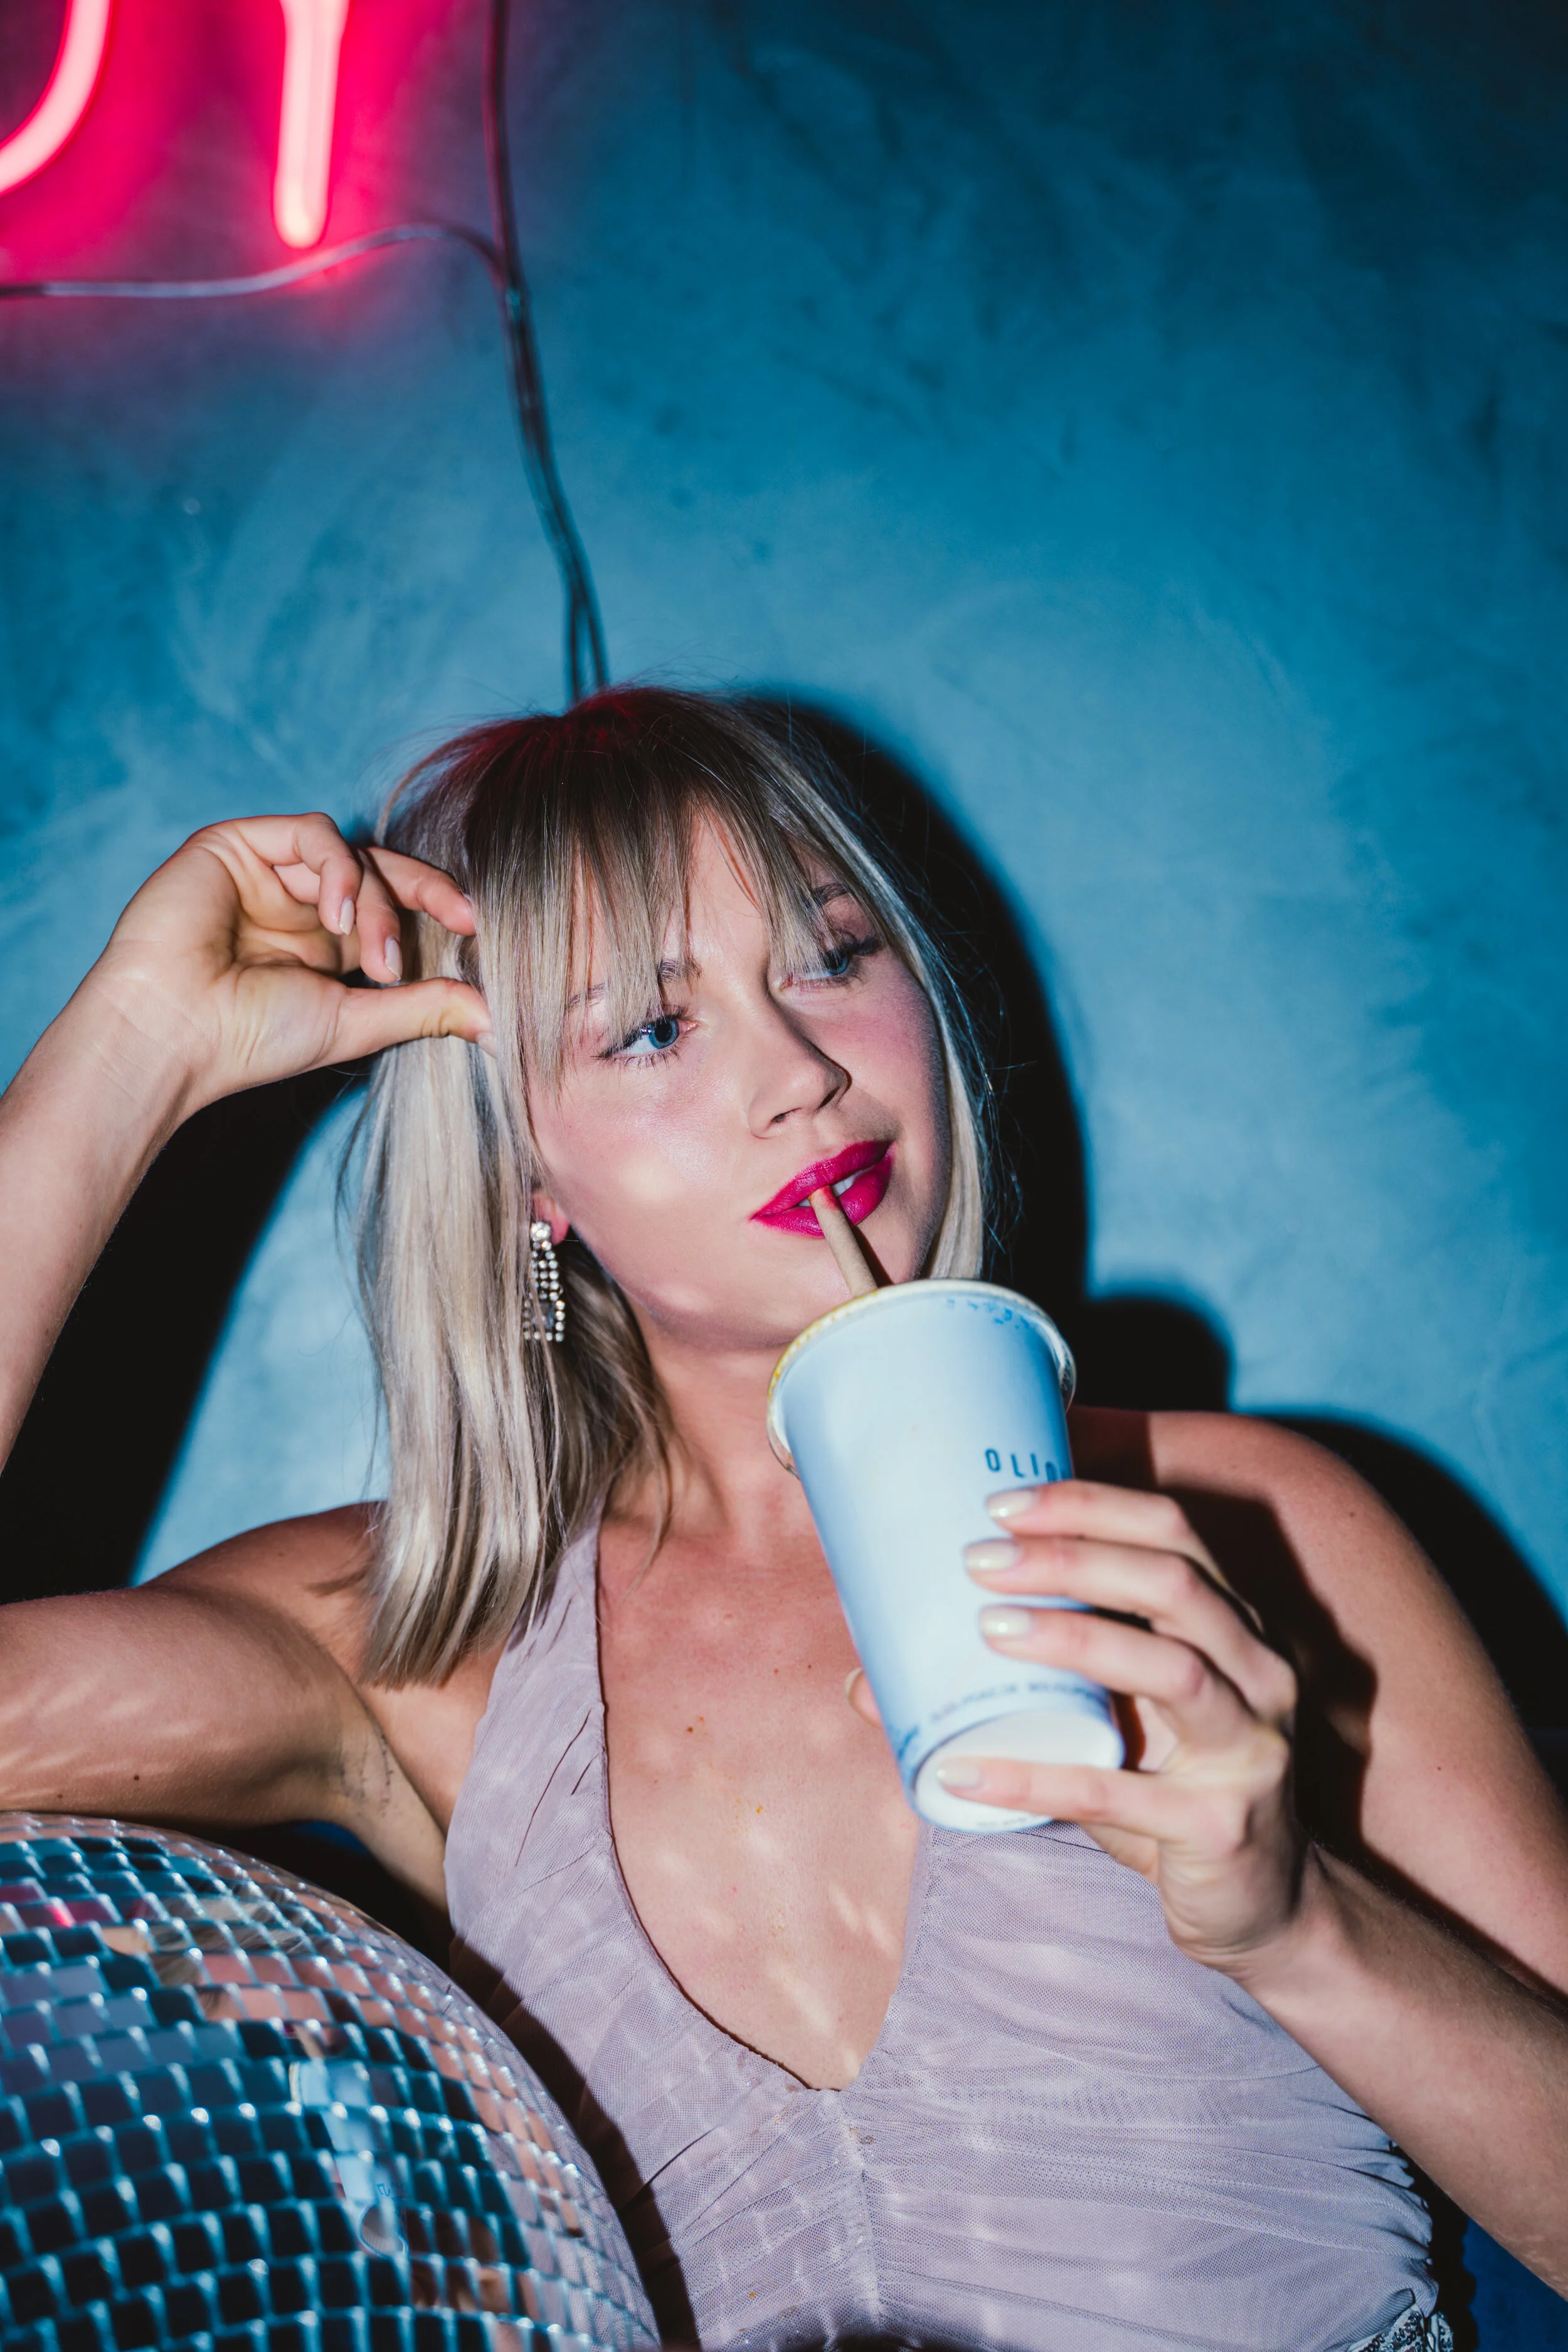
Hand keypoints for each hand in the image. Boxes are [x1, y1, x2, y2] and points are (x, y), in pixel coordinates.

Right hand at [83, 812, 489, 1113]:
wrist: (175, 1034)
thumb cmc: (253, 1040)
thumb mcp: (358, 1022)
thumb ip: (424, 1008)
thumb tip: (498, 1016)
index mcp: (325, 945)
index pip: (394, 907)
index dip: (438, 908)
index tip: (480, 928)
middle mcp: (298, 904)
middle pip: (382, 872)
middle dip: (427, 895)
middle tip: (464, 921)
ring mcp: (267, 872)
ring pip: (353, 855)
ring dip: (378, 902)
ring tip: (377, 961)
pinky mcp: (236, 844)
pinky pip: (312, 833)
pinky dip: (339, 870)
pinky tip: (335, 920)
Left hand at [947, 1481, 1305, 1976]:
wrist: (1262, 1911)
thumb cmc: (1171, 1795)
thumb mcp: (1109, 1727)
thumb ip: (1017, 1692)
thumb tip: (869, 1680)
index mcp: (1234, 1627)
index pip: (1172, 1534)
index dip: (1091, 1505)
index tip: (1001, 1505)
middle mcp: (1258, 1673)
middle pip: (1174, 1584)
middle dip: (1073, 1559)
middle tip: (979, 1561)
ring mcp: (1249, 1751)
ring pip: (1173, 1669)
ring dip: (1074, 1638)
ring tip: (987, 1630)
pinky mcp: (1220, 1826)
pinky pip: (1118, 1794)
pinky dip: (1035, 1777)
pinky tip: (965, 1771)